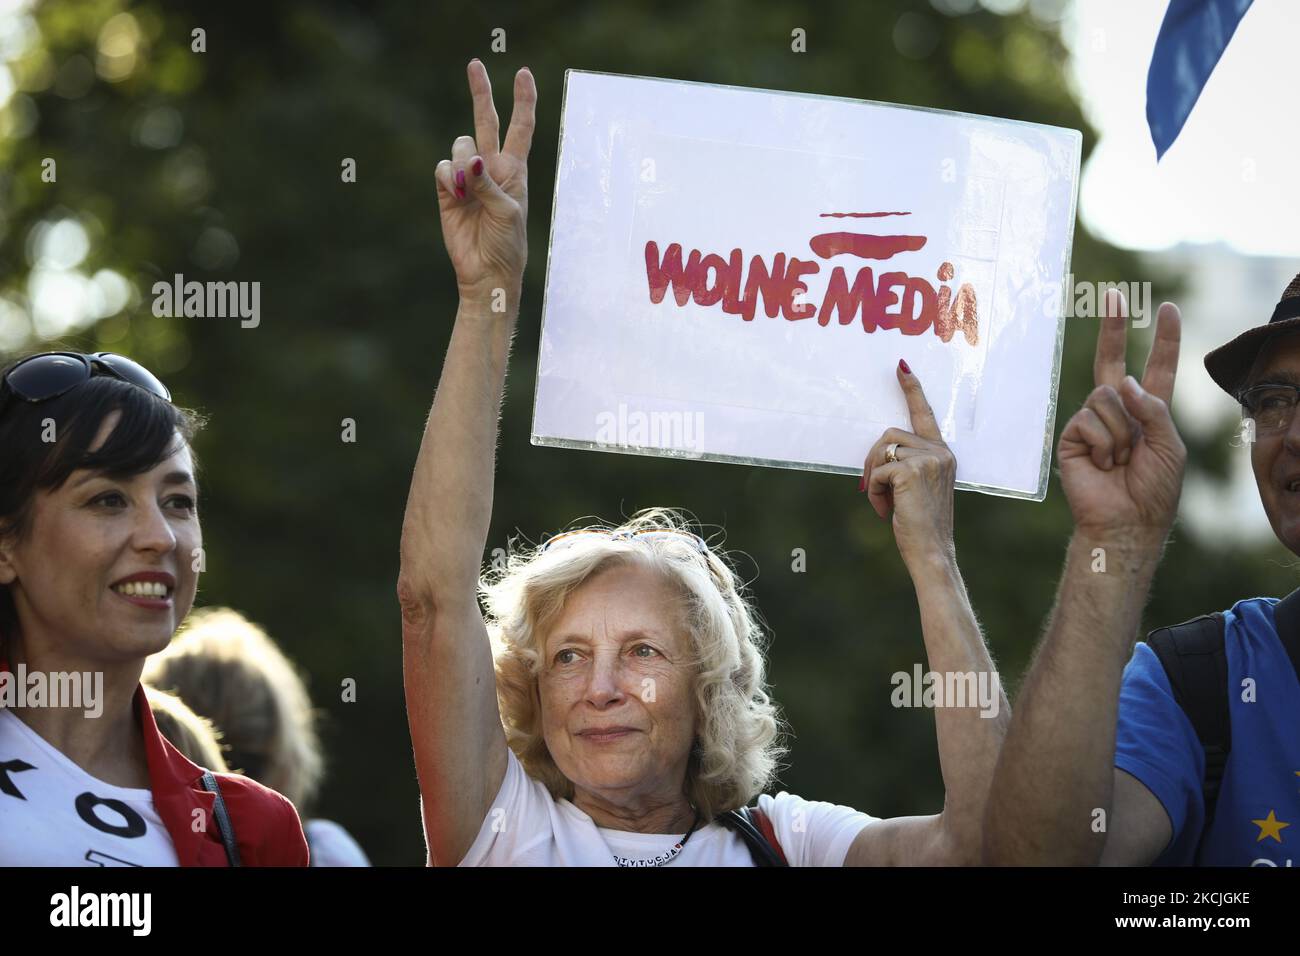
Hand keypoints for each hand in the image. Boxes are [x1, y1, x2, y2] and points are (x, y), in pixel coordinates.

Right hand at [434, 60, 536, 303]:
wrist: (486, 272)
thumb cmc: (507, 244)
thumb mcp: (507, 211)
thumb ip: (489, 183)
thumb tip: (470, 160)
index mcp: (514, 170)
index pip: (521, 128)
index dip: (524, 101)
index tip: (524, 74)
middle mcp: (490, 168)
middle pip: (485, 121)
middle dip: (481, 92)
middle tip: (475, 64)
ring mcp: (467, 178)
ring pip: (460, 146)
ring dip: (463, 163)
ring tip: (468, 191)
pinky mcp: (446, 190)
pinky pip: (442, 168)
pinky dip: (448, 177)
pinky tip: (455, 195)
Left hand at [862, 361, 956, 566]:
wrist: (932, 551)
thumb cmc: (921, 524)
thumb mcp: (917, 489)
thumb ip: (907, 465)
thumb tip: (879, 453)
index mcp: (942, 454)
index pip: (925, 415)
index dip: (912, 390)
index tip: (901, 367)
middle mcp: (940, 452)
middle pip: (889, 435)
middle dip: (873, 461)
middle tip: (873, 490)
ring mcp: (929, 459)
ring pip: (882, 451)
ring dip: (874, 478)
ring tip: (884, 503)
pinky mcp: (912, 470)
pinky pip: (878, 470)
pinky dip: (874, 491)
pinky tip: (886, 510)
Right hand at [1057, 290, 1186, 543]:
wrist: (1125, 523)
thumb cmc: (1154, 491)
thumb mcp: (1170, 445)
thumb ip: (1152, 408)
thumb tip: (1122, 380)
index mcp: (1148, 412)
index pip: (1156, 368)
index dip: (1163, 340)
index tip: (1167, 308)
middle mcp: (1118, 412)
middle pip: (1112, 362)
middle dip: (1113, 327)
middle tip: (1114, 293)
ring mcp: (1091, 422)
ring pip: (1105, 397)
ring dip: (1122, 432)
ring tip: (1122, 461)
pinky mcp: (1071, 436)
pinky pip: (1089, 419)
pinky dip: (1104, 443)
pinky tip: (1104, 466)